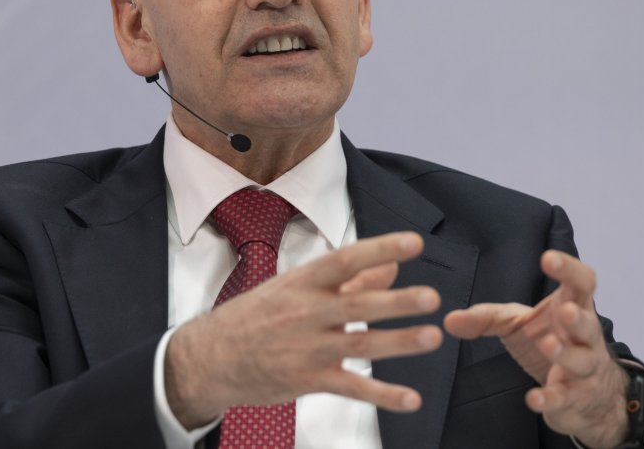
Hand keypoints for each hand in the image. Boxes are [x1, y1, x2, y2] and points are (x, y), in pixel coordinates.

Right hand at [165, 232, 443, 428]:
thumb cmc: (256, 316)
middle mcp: (306, 313)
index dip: (380, 249)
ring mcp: (307, 349)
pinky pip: (352, 389)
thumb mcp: (295, 287)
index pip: (345, 260)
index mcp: (303, 283)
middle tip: (431, 297)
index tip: (413, 244)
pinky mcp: (308, 380)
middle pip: (357, 305)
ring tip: (432, 337)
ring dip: (398, 343)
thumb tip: (392, 266)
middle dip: (396, 301)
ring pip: (360, 345)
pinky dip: (383, 395)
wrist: (211, 357)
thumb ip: (350, 280)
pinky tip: (411, 398)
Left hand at [443, 251, 629, 448]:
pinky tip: (532, 398)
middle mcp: (585, 336)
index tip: (547, 257)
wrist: (582, 392)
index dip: (568, 268)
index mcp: (572, 307)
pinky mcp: (575, 398)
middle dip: (577, 318)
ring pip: (582, 361)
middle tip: (563, 311)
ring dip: (565, 354)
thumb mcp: (515, 323)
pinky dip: (549, 398)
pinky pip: (564, 398)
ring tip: (547, 344)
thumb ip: (484, 318)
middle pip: (589, 323)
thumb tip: (448, 320)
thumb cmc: (549, 341)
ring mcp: (584, 369)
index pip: (581, 282)